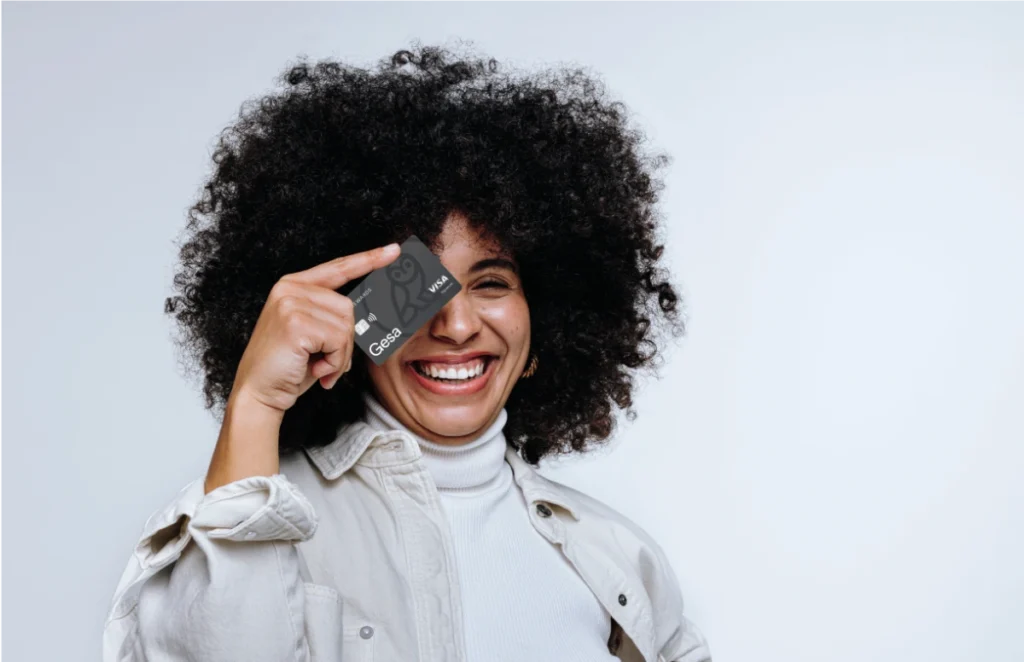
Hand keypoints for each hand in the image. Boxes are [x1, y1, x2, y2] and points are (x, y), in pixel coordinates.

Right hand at [203, 242, 400, 493]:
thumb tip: (370, 314)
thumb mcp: (312, 334)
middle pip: (349, 307)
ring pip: (346, 326)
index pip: (338, 268)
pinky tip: (314, 369)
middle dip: (345, 342)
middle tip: (325, 362)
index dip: (368, 260)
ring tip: (318, 366)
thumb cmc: (288, 367)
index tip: (394, 250)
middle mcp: (290, 289)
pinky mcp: (296, 323)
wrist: (259, 393)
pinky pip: (338, 340)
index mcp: (293, 286)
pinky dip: (333, 362)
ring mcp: (291, 303)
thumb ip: (332, 317)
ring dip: (339, 355)